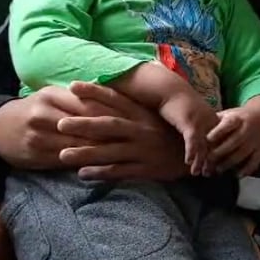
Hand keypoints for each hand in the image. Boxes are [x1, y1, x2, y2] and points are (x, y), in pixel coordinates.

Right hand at [0, 84, 125, 169]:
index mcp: (53, 96)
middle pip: (85, 126)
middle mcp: (45, 115)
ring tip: (125, 153)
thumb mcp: (53, 96)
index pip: (89, 104)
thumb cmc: (34, 109)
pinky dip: (84, 162)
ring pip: (77, 145)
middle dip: (111, 133)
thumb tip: (113, 97)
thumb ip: (79, 98)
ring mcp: (39, 137)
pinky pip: (64, 160)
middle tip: (136, 139)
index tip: (134, 119)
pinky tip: (101, 166)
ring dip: (101, 150)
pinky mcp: (35, 155)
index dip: (113, 113)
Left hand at [55, 82, 185, 180]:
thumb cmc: (171, 134)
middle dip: (84, 124)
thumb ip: (133, 111)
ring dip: (86, 153)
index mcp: (143, 114)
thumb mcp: (155, 118)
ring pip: (111, 151)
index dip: (94, 92)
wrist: (200, 154)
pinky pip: (121, 171)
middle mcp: (142, 130)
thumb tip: (108, 98)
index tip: (72, 85)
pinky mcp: (148, 168)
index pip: (116, 99)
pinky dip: (102, 173)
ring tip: (63, 155)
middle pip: (109, 126)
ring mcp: (144, 150)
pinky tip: (83, 174)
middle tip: (60, 124)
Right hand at [156, 91, 218, 176]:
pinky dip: (191, 152)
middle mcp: (210, 122)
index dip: (219, 154)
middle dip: (213, 161)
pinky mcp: (188, 122)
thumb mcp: (195, 116)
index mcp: (213, 120)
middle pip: (214, 145)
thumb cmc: (180, 104)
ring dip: (201, 161)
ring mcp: (200, 122)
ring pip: (204, 145)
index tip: (218, 167)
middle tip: (211, 174)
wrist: (170, 90)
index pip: (220, 141)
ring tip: (199, 173)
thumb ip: (200, 128)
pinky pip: (192, 140)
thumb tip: (201, 142)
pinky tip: (189, 162)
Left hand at [207, 95, 259, 176]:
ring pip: (242, 153)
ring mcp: (255, 140)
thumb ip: (215, 121)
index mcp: (238, 119)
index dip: (217, 133)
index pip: (227, 125)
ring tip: (218, 170)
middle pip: (233, 142)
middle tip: (207, 161)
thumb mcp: (229, 113)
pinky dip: (247, 169)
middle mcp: (247, 129)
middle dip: (219, 153)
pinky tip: (238, 175)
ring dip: (229, 163)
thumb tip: (197, 132)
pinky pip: (255, 160)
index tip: (206, 140)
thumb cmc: (241, 116)